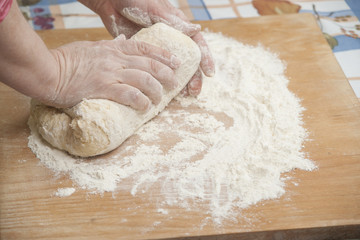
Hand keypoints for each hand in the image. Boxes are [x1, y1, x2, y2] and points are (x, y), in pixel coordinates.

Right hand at [47, 36, 179, 109]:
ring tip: (159, 100)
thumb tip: (123, 41)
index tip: (176, 62)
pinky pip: (129, 94)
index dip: (163, 55)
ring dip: (156, 91)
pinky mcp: (102, 88)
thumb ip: (109, 46)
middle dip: (166, 74)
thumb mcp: (91, 47)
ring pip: (144, 79)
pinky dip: (140, 101)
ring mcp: (109, 73)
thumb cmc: (66, 61)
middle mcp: (115, 59)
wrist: (46, 71)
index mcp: (113, 48)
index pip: (144, 48)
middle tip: (174, 84)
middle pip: (150, 64)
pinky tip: (144, 107)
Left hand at [80, 0, 214, 95]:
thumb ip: (173, 21)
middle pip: (188, 61)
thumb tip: (197, 29)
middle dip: (193, 77)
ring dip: (179, 82)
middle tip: (194, 91)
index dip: (205, 59)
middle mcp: (172, 40)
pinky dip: (160, 81)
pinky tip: (163, 92)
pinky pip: (156, 71)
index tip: (209, 73)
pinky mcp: (145, 55)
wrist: (112, 1)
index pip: (197, 44)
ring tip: (182, 96)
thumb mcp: (155, 9)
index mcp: (178, 27)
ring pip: (173, 69)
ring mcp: (159, 49)